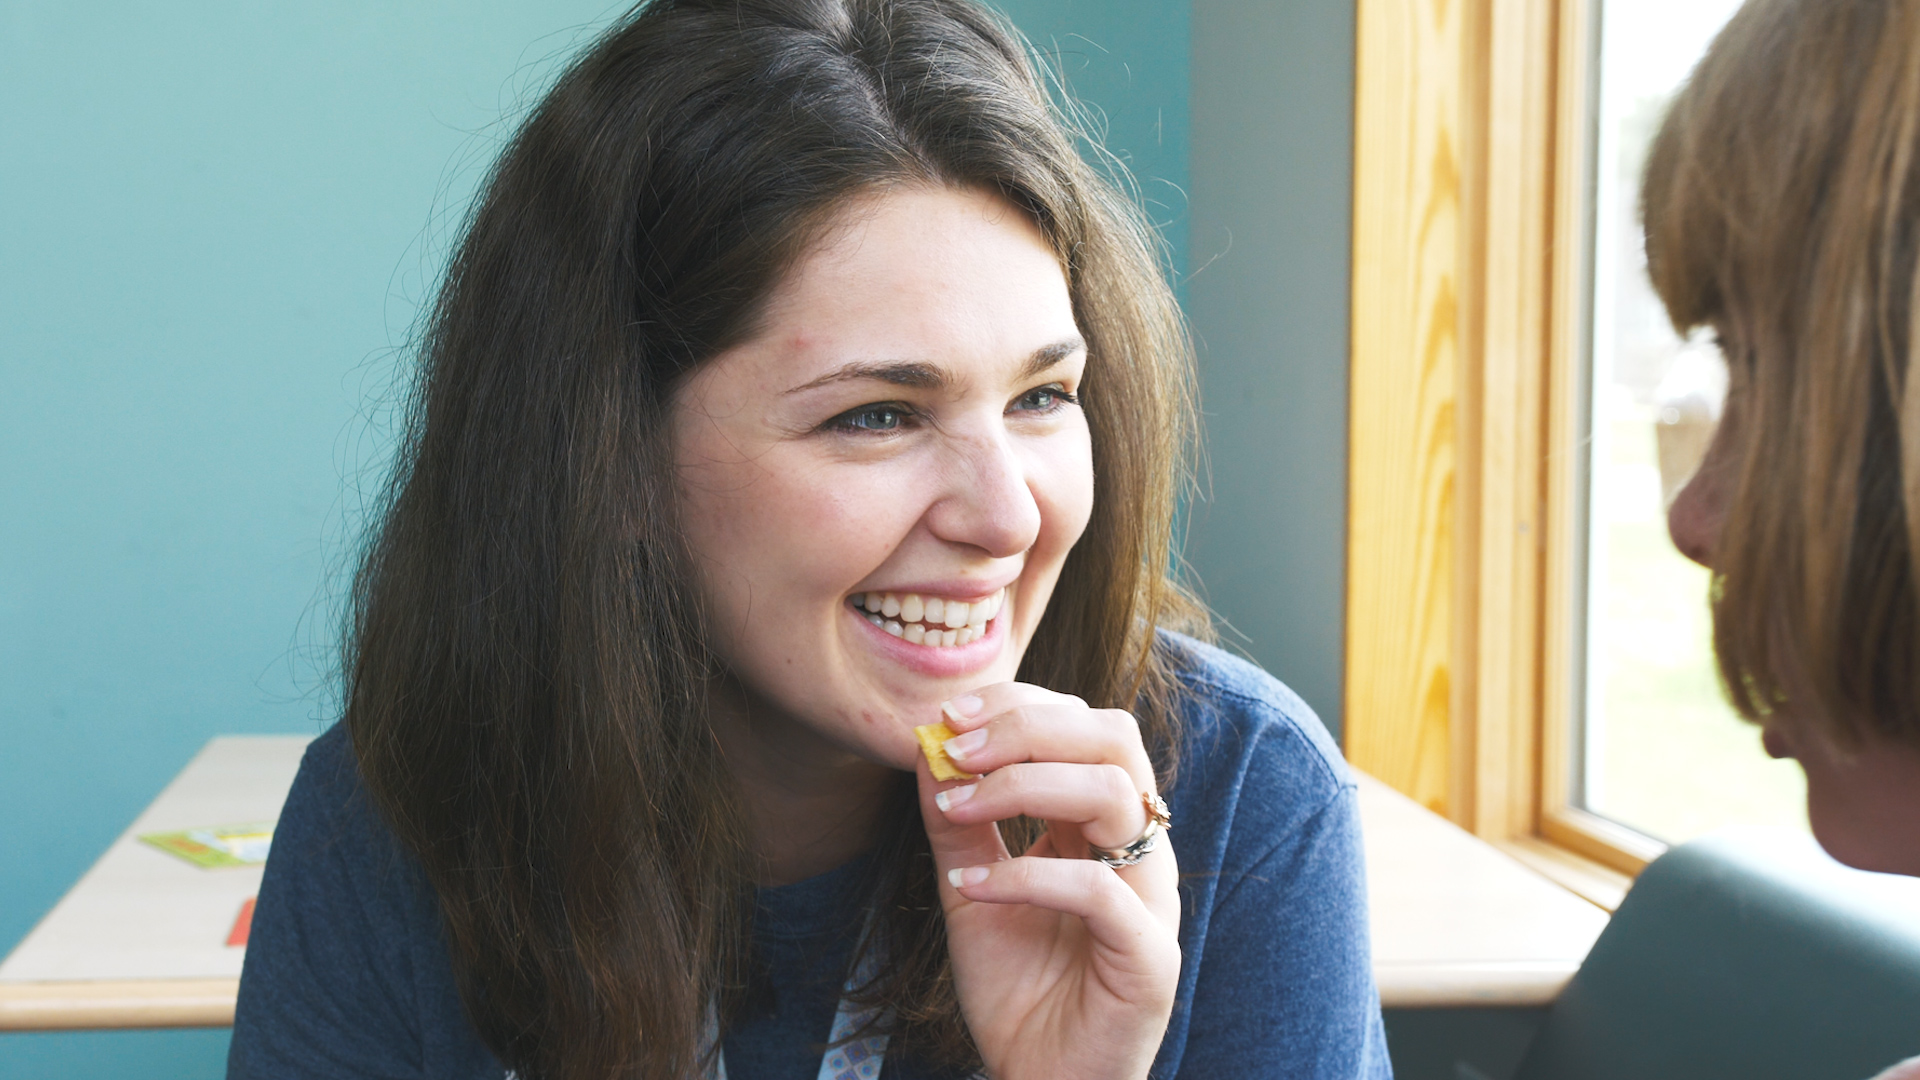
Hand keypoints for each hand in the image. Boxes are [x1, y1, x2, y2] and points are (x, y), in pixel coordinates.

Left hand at [917, 683, 1180, 1079]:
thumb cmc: (1017, 988)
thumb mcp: (968, 889)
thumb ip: (956, 821)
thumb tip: (928, 744)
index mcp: (1103, 824)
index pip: (1084, 727)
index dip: (1020, 707)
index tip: (948, 717)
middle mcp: (1138, 848)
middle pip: (1113, 739)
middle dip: (1028, 728)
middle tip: (958, 747)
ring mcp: (1152, 899)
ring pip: (1114, 795)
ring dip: (1023, 786)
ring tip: (957, 806)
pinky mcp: (1151, 957)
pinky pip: (1099, 891)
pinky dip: (1025, 876)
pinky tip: (970, 887)